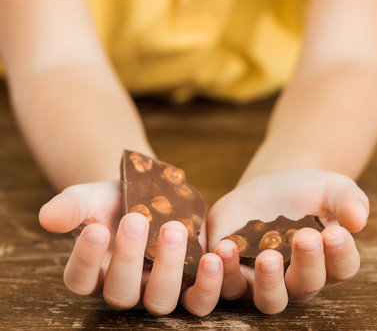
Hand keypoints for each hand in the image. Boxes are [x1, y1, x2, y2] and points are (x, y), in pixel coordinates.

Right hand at [39, 180, 222, 315]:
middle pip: (121, 294)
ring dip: (168, 269)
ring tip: (173, 230)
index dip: (86, 258)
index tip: (95, 228)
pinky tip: (214, 255)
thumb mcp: (91, 197)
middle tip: (135, 219)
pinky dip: (208, 283)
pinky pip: (198, 300)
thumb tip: (46, 218)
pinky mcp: (190, 283)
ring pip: (161, 301)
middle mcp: (125, 288)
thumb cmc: (114, 197)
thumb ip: (70, 208)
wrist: (150, 192)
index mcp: (94, 272)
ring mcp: (158, 289)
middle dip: (129, 258)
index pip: (80, 279)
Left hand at [207, 169, 368, 313]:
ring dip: (264, 280)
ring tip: (263, 254)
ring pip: (267, 298)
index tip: (336, 232)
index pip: (341, 268)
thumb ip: (348, 201)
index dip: (341, 254)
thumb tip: (358, 220)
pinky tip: (221, 250)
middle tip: (304, 238)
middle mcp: (297, 279)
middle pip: (303, 287)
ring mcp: (263, 279)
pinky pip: (226, 287)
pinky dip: (222, 275)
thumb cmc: (307, 191)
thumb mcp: (332, 188)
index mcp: (328, 261)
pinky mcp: (232, 270)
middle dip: (306, 265)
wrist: (269, 187)